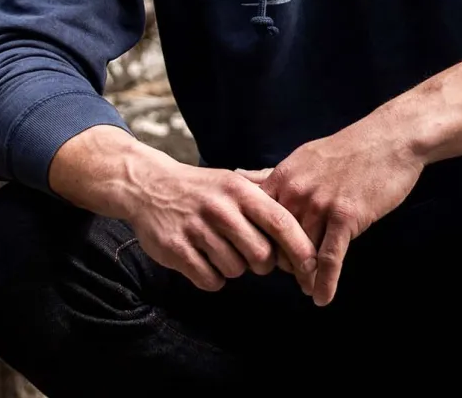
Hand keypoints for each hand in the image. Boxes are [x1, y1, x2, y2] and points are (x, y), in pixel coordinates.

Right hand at [124, 161, 317, 294]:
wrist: (150, 186)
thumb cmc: (203, 189)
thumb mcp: (234, 181)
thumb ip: (266, 193)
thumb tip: (304, 206)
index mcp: (241, 191)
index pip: (281, 222)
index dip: (300, 248)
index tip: (311, 266)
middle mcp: (222, 209)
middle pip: (261, 255)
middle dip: (263, 264)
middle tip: (254, 256)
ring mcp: (197, 229)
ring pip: (235, 270)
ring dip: (234, 269)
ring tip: (223, 251)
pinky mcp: (176, 250)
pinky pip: (209, 280)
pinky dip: (213, 278)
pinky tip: (206, 261)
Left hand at [261, 114, 424, 306]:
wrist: (391, 138)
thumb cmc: (349, 147)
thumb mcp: (304, 156)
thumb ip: (272, 173)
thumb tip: (238, 175)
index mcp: (284, 177)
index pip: (257, 221)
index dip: (258, 241)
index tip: (264, 254)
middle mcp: (296, 192)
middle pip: (277, 242)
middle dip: (282, 261)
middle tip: (291, 273)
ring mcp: (320, 204)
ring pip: (302, 253)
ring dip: (304, 276)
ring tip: (306, 288)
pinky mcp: (345, 216)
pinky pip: (329, 259)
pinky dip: (325, 283)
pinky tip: (322, 298)